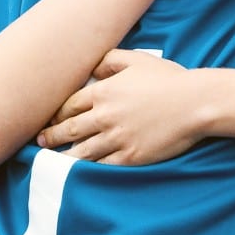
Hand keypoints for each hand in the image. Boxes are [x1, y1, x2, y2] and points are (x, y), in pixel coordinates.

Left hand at [36, 50, 203, 165]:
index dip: (55, 114)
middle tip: (40, 142)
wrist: (194, 104)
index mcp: (103, 92)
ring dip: (63, 158)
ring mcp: (117, 139)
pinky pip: (102, 166)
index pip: (69, 105)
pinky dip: (88, 171)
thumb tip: (93, 67)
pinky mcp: (130, 157)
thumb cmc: (169, 79)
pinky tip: (78, 175)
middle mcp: (105, 116)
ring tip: (50, 163)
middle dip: (51, 137)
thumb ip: (110, 60)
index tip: (48, 121)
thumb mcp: (137, 60)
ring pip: (81, 152)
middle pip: (69, 129)